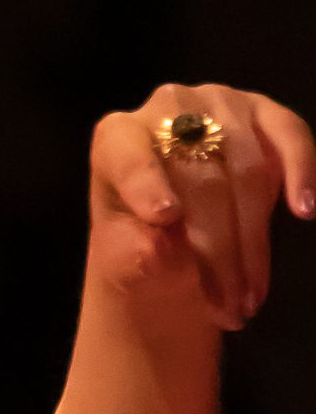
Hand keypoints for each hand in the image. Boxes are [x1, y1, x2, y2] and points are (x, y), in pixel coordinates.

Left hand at [89, 82, 315, 332]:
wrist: (176, 239)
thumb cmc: (141, 247)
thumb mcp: (125, 260)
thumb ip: (135, 252)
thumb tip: (160, 244)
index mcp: (116, 139)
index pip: (128, 156)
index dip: (146, 184)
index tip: (164, 218)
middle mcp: (166, 109)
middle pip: (198, 179)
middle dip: (217, 252)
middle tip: (226, 309)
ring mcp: (219, 105)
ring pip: (246, 170)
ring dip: (253, 242)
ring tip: (248, 298)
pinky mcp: (265, 114)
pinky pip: (290, 134)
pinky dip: (302, 171)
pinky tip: (304, 209)